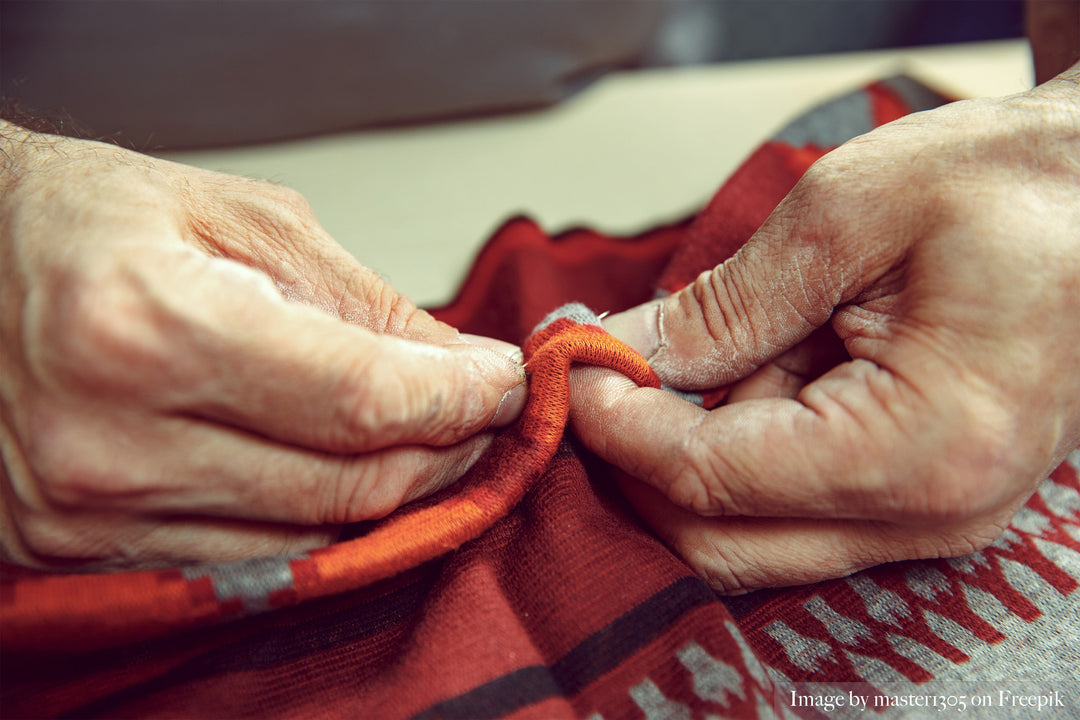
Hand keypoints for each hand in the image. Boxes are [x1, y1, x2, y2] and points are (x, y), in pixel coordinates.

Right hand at [0, 122, 525, 568]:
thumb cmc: (83, 221)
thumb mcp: (238, 219)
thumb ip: (362, 302)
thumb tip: (462, 362)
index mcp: (148, 326)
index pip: (362, 401)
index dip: (460, 399)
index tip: (509, 381)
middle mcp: (111, 440)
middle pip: (350, 485)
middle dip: (447, 448)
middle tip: (484, 407)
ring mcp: (91, 512)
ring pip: (312, 535)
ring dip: (396, 489)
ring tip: (425, 431)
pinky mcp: (84, 549)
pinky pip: (251, 558)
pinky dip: (321, 521)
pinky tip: (347, 470)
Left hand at [570, 70, 1079, 592]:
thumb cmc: (1018, 189)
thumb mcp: (850, 214)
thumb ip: (728, 304)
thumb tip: (630, 355)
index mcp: (920, 450)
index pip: (712, 480)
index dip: (619, 428)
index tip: (573, 370)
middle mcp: (930, 515)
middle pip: (720, 541)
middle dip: (640, 460)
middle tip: (604, 371)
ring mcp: (927, 517)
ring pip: (749, 528)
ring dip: (697, 443)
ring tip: (735, 330)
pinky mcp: (916, 496)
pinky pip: (793, 500)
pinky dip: (747, 438)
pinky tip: (773, 356)